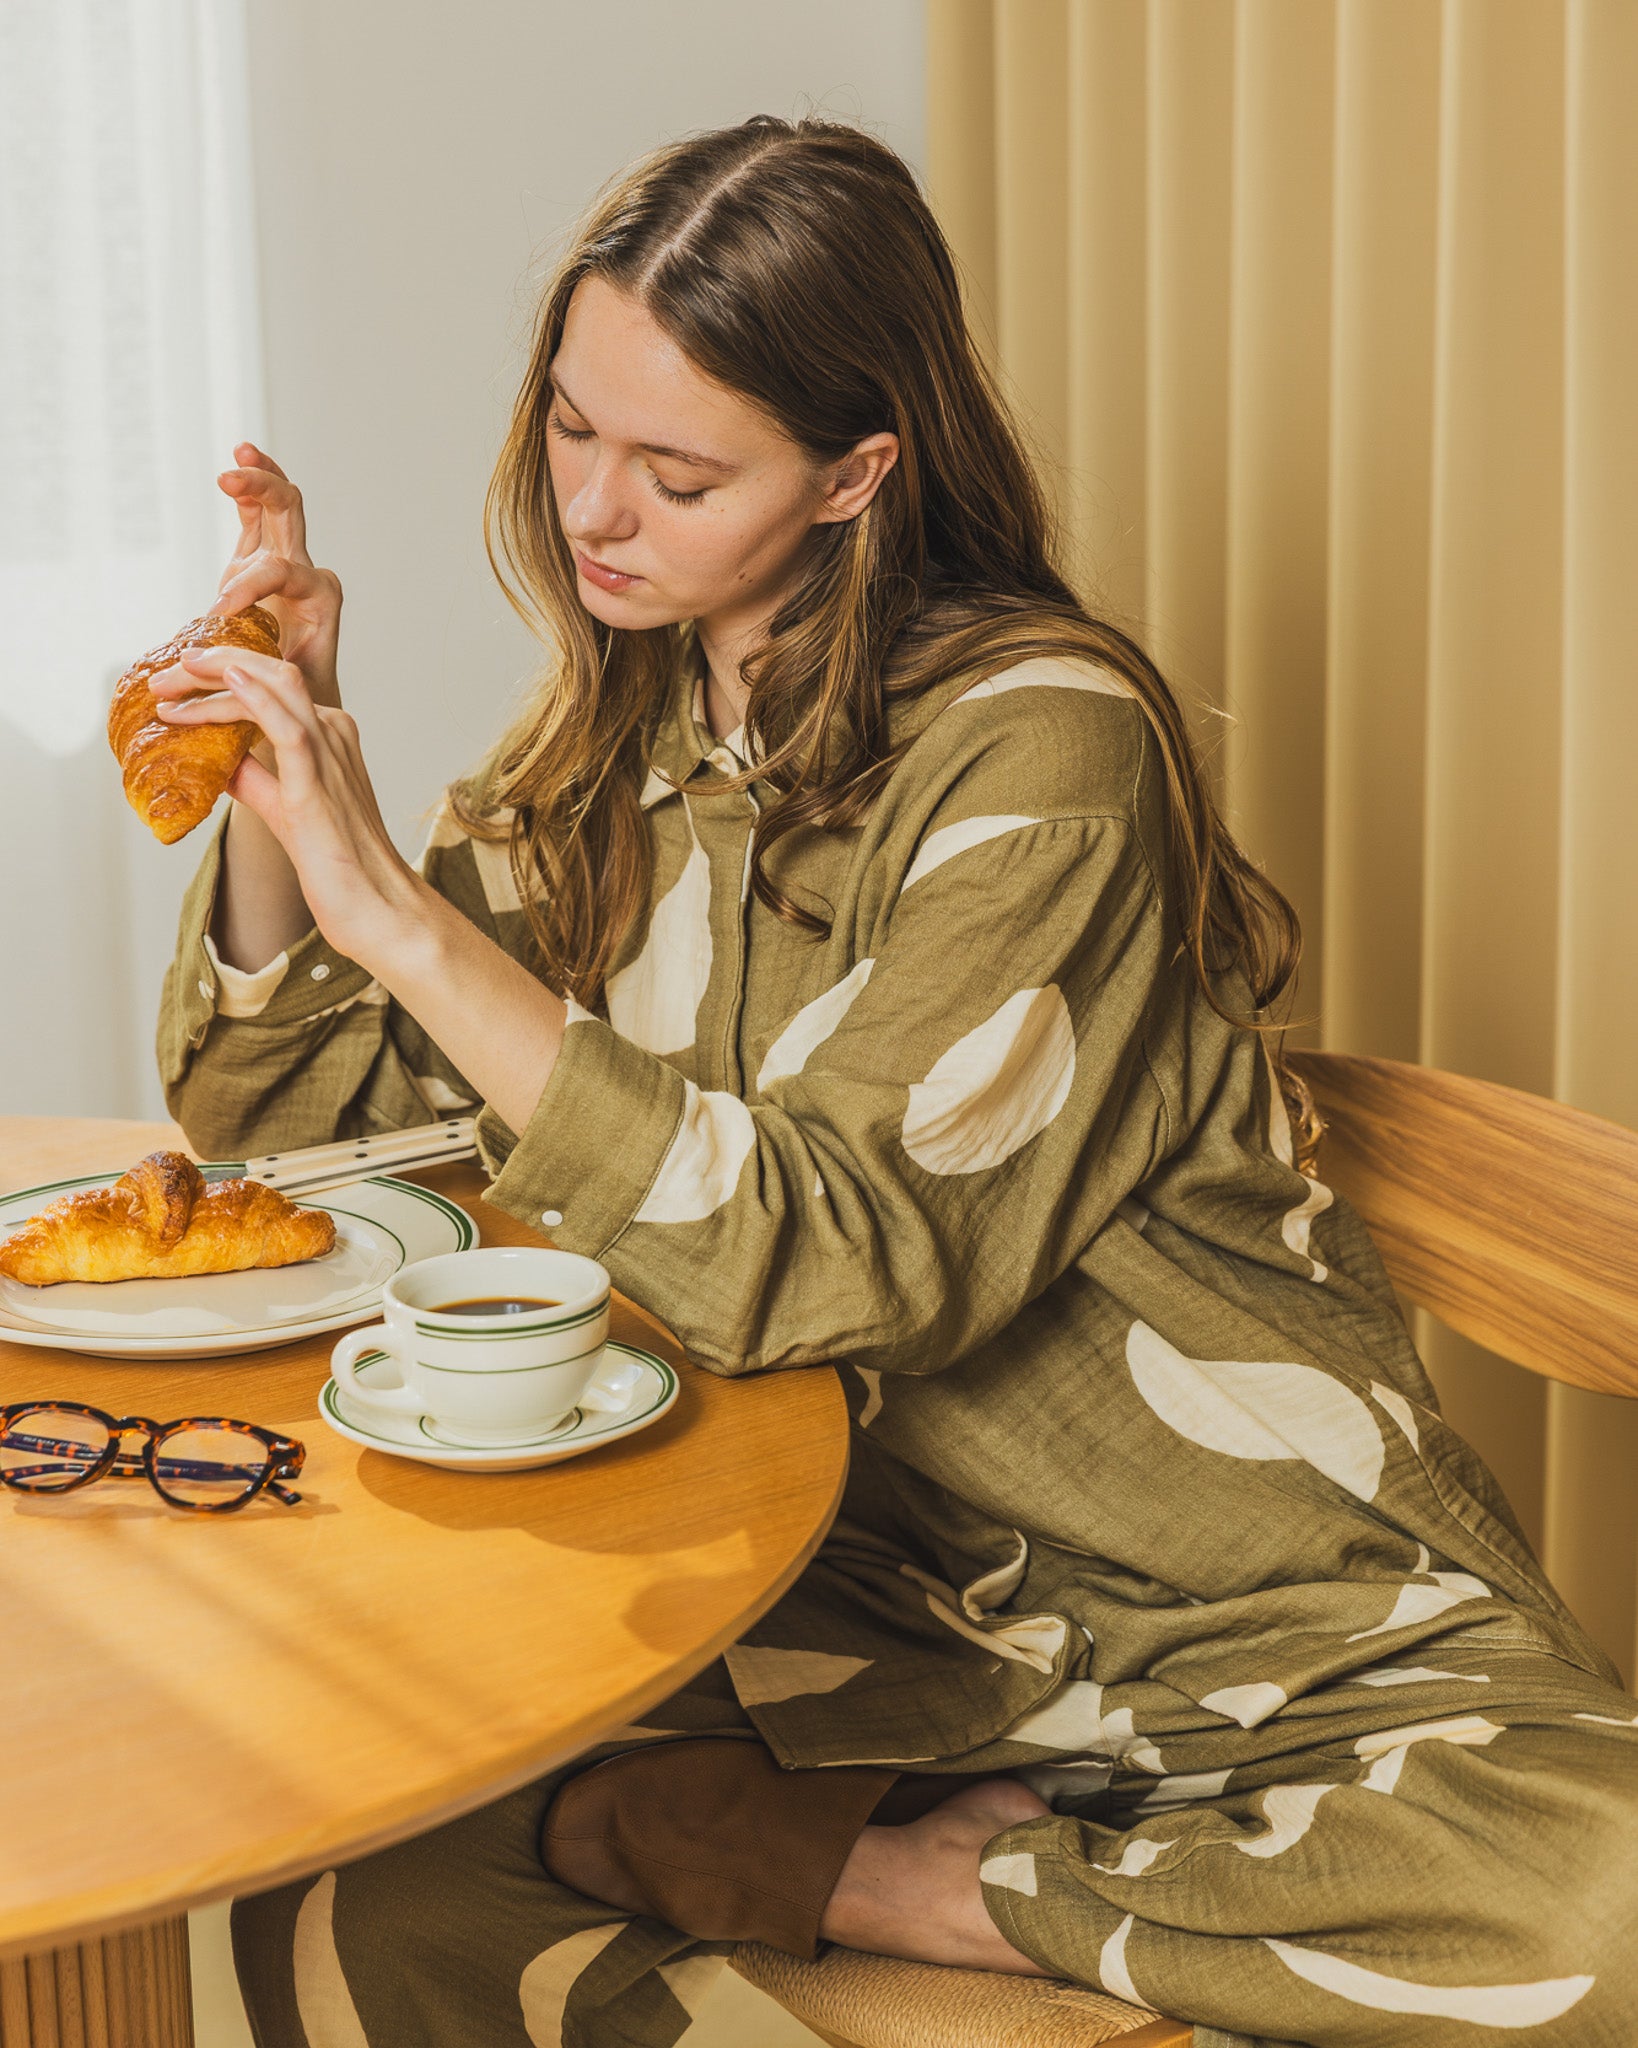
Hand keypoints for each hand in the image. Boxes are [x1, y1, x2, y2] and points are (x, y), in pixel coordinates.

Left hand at [154, 645, 424, 971]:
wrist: (375, 907)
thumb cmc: (339, 866)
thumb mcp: (284, 809)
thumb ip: (254, 779)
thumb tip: (217, 761)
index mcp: (327, 736)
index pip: (270, 685)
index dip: (220, 677)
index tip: (176, 687)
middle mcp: (332, 733)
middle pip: (271, 671)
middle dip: (212, 665)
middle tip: (163, 677)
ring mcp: (329, 754)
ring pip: (276, 686)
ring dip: (220, 673)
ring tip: (175, 676)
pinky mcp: (316, 784)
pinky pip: (286, 727)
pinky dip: (255, 698)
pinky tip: (227, 680)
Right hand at [212, 443, 342, 709]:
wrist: (300, 704)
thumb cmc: (291, 701)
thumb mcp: (274, 693)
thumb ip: (247, 679)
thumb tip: (187, 687)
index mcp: (319, 600)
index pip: (282, 572)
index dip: (248, 585)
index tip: (219, 612)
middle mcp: (307, 574)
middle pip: (291, 514)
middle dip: (262, 492)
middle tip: (229, 481)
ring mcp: (285, 561)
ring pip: (279, 503)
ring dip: (258, 476)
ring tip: (240, 454)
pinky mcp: (261, 560)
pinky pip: (260, 513)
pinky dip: (250, 488)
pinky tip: (241, 454)